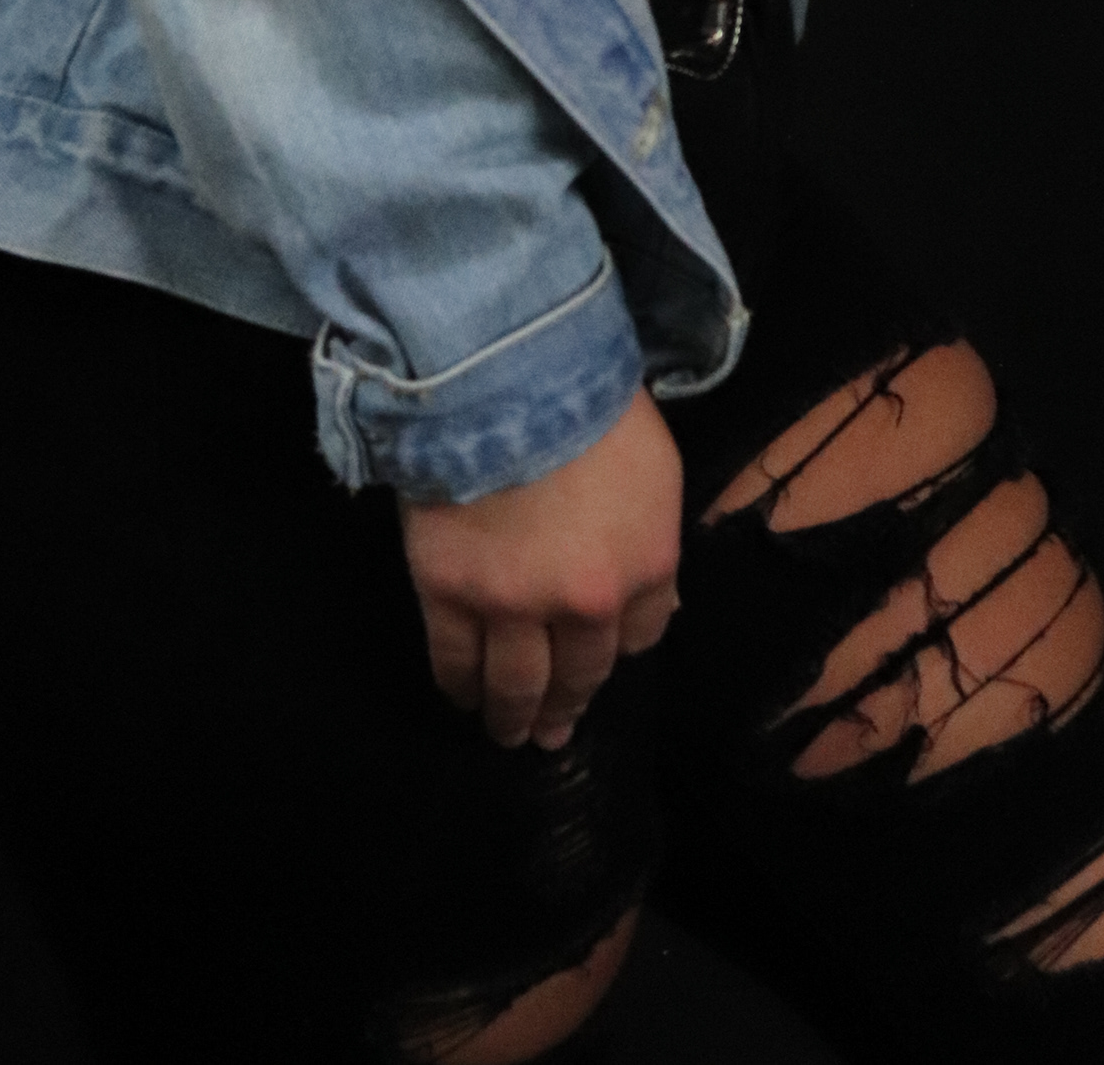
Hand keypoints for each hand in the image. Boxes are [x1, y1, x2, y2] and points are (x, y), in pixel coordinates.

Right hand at [398, 386, 682, 750]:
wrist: (507, 369)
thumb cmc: (590, 400)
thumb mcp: (655, 466)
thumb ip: (651, 533)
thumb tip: (650, 595)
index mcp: (645, 567)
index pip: (642, 635)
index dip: (618, 649)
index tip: (600, 657)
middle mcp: (584, 604)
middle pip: (579, 673)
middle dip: (567, 707)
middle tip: (553, 733)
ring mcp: (511, 604)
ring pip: (515, 683)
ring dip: (512, 716)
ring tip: (507, 733)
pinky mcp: (448, 591)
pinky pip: (452, 658)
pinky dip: (457, 685)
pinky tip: (461, 696)